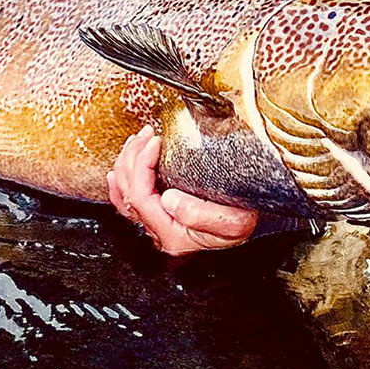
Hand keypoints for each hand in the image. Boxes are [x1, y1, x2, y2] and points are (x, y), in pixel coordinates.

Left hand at [106, 126, 257, 253]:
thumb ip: (200, 214)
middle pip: (128, 193)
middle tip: (147, 134)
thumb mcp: (233, 222)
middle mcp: (160, 232)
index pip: (142, 196)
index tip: (156, 141)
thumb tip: (168, 199)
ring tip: (137, 140)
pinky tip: (117, 172)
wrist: (252, 224)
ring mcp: (157, 225)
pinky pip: (129, 203)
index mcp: (173, 234)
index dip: (142, 165)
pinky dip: (120, 184)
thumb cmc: (244, 221)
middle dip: (132, 158)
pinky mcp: (159, 216)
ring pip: (125, 196)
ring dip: (127, 164)